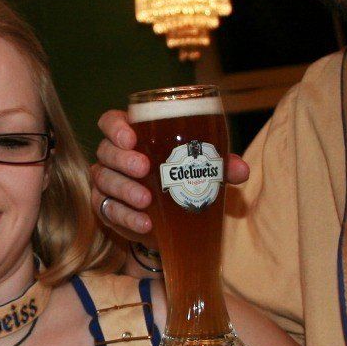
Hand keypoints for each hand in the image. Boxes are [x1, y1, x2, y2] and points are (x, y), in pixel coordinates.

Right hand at [91, 109, 249, 241]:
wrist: (172, 222)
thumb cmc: (184, 180)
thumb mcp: (203, 169)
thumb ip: (220, 165)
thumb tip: (241, 170)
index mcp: (134, 136)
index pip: (111, 122)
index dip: (116, 127)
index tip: (131, 137)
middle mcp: (114, 157)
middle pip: (106, 151)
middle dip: (123, 159)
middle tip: (144, 168)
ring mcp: (107, 183)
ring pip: (104, 180)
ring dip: (125, 189)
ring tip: (146, 200)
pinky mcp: (107, 210)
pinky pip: (108, 211)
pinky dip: (126, 217)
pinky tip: (145, 223)